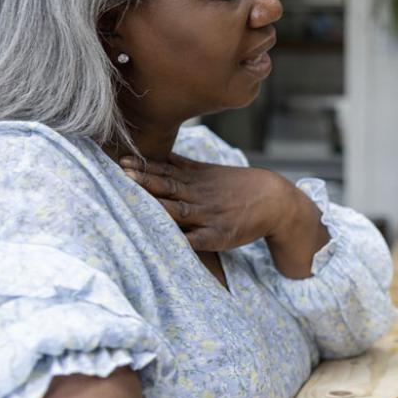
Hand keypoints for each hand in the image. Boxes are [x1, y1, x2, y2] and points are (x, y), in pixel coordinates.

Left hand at [121, 154, 327, 276]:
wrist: (275, 201)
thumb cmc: (238, 187)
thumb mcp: (210, 172)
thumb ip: (182, 167)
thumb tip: (154, 157)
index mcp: (196, 181)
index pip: (166, 172)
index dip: (145, 167)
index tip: (122, 159)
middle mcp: (200, 196)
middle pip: (168, 187)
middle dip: (145, 180)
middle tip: (123, 171)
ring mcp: (210, 216)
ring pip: (179, 210)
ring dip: (158, 205)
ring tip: (139, 198)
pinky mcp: (220, 235)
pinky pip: (200, 239)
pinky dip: (187, 239)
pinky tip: (173, 240)